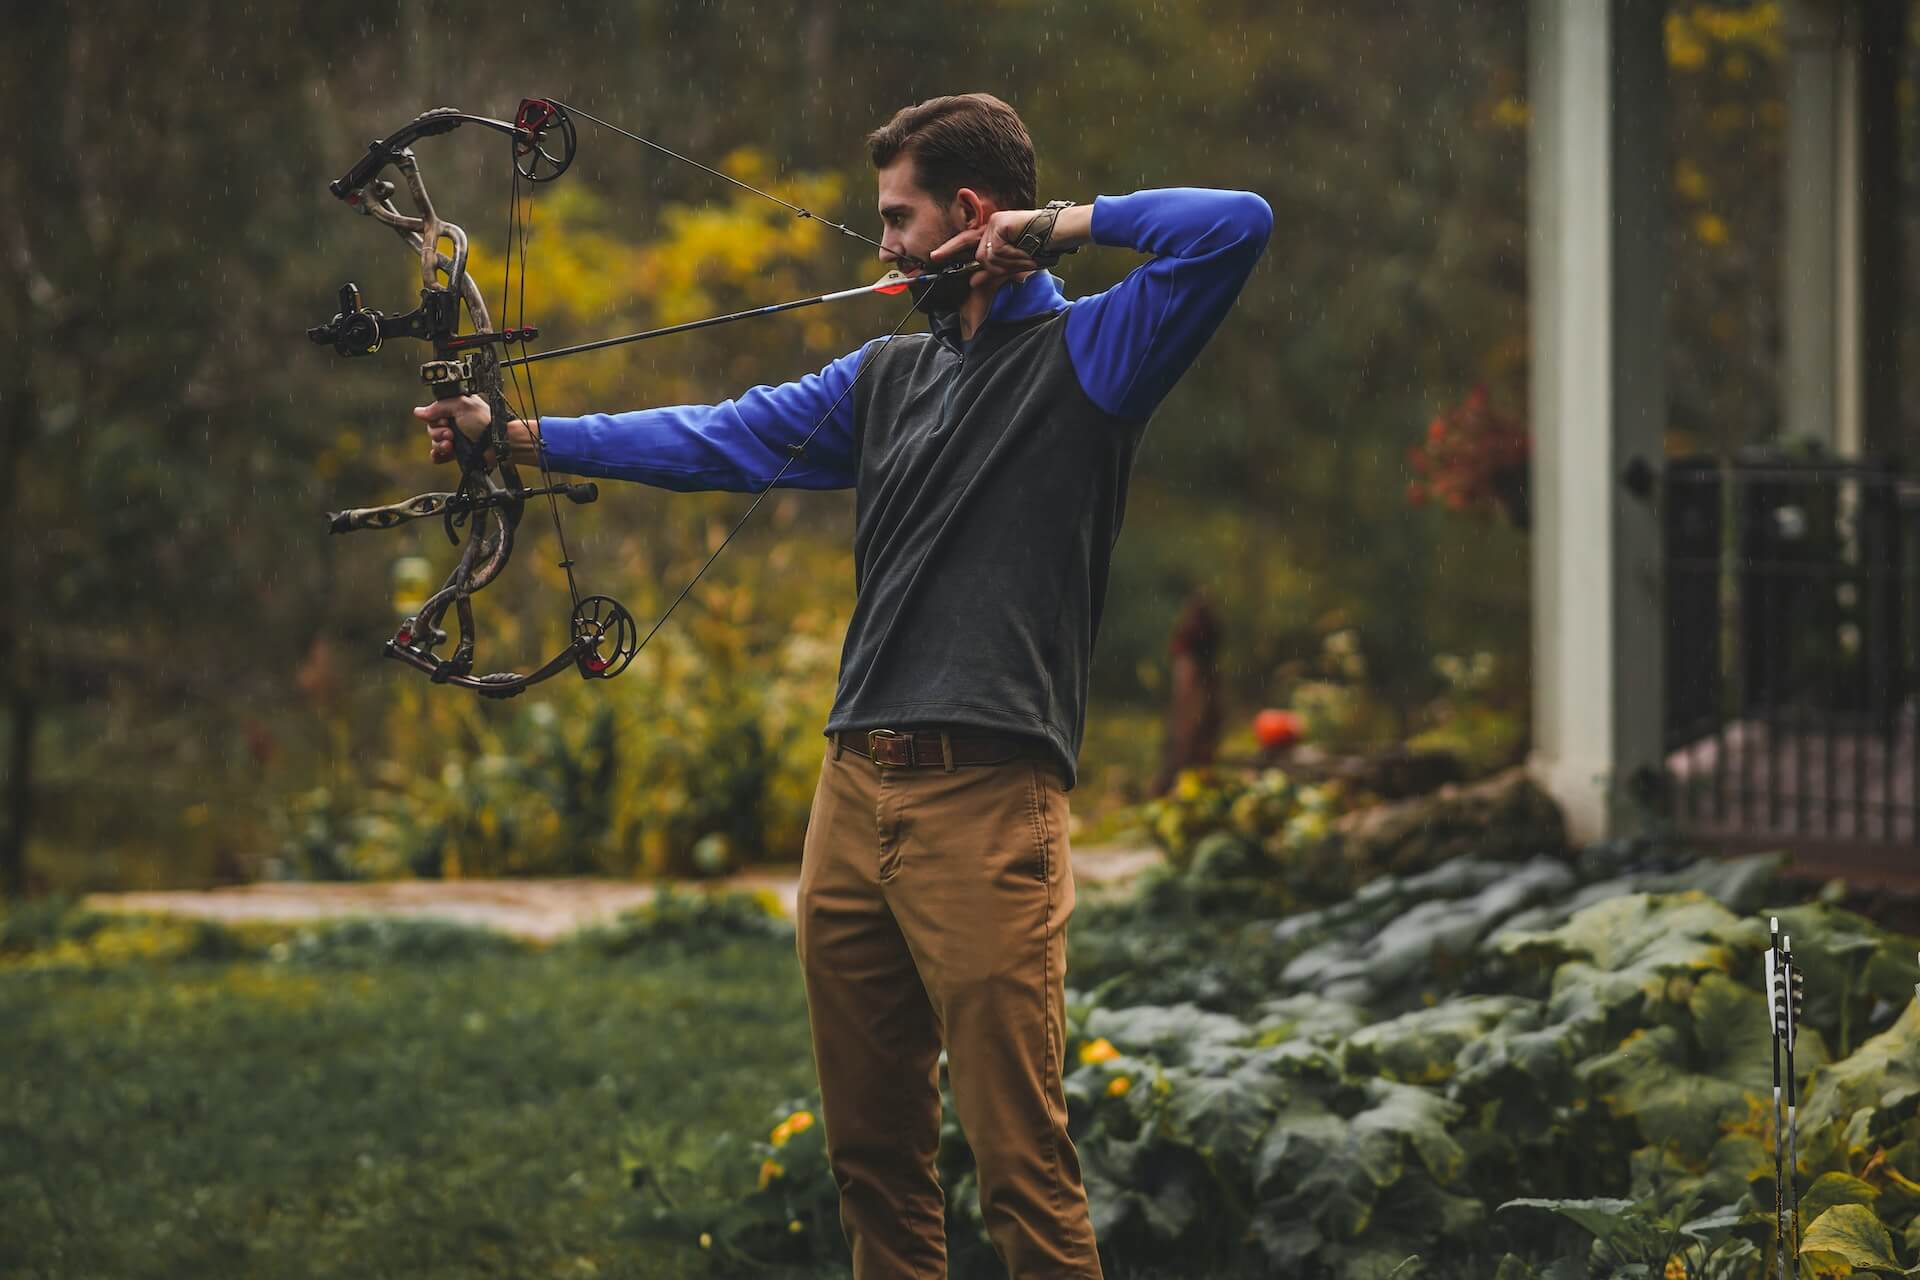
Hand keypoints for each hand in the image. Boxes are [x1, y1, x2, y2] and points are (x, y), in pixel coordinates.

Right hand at [414, 396, 539, 465]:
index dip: (436, 418)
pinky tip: (445, 453)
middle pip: (431, 428)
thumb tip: (418, 412)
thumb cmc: (485, 423)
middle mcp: (454, 423)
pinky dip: (438, 455)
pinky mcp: (456, 453)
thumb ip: (439, 406)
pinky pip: (438, 455)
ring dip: (440, 444)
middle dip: (438, 432)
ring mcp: (455, 439)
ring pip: (434, 442)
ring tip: (451, 445)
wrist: (497, 445)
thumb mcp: (462, 405)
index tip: (445, 421)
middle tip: (451, 434)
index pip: (433, 413)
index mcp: (455, 408)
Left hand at [928, 209, 1044, 279]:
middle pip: (978, 256)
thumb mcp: (1012, 264)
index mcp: (992, 232)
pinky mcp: (998, 225)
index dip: (950, 249)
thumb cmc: (1039, 247)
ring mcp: (993, 224)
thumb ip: (992, 272)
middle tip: (984, 261)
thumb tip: (972, 281)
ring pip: (986, 258)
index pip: (966, 242)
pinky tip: (1022, 250)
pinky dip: (1009, 257)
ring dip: (1005, 264)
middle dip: (991, 265)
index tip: (934, 257)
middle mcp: (990, 225)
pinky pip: (995, 252)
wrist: (1057, 233)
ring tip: (1023, 256)